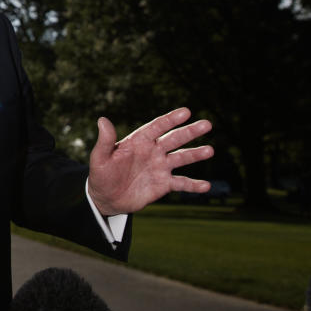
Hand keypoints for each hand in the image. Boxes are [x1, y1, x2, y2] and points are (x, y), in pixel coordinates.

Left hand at [87, 107, 212, 215]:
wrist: (106, 197)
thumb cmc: (102, 174)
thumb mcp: (100, 158)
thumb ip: (105, 141)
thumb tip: (102, 120)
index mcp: (139, 141)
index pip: (157, 126)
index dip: (171, 119)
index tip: (186, 112)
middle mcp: (153, 151)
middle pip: (174, 139)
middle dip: (190, 132)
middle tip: (207, 124)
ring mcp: (160, 167)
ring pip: (181, 158)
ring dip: (195, 154)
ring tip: (210, 150)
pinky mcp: (164, 184)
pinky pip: (181, 183)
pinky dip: (193, 185)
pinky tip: (206, 186)